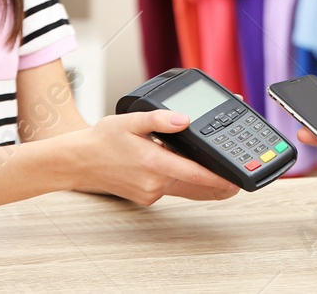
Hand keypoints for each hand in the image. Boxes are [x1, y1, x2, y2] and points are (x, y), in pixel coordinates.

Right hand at [79, 111, 239, 204]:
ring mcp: (150, 193)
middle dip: (217, 181)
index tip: (237, 180)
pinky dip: (183, 179)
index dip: (219, 178)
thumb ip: (159, 119)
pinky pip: (172, 189)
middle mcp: (154, 183)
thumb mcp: (130, 120)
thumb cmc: (103, 140)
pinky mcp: (147, 197)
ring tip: (220, 172)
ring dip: (201, 181)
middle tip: (238, 177)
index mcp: (153, 163)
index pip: (195, 174)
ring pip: (185, 188)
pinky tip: (186, 167)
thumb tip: (185, 119)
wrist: (78, 162)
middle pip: (195, 185)